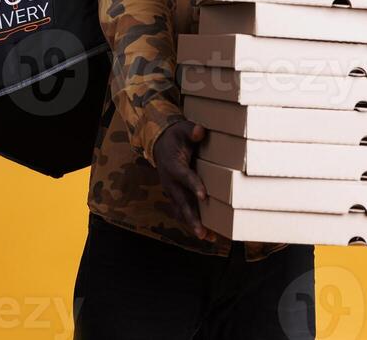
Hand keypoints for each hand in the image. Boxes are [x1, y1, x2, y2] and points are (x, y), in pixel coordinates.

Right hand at [153, 120, 216, 242]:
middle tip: (202, 231)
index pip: (184, 177)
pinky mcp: (175, 196)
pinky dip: (192, 223)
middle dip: (192, 217)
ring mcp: (171, 191)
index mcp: (173, 165)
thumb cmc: (175, 136)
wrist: (159, 143)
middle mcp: (170, 182)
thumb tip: (200, 131)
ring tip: (207, 237)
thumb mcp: (182, 129)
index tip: (204, 196)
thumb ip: (192, 130)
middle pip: (181, 202)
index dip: (194, 186)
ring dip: (193, 224)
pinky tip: (206, 234)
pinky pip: (182, 212)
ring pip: (181, 211)